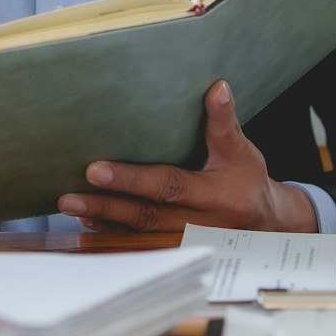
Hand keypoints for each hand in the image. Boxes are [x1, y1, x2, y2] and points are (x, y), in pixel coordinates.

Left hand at [55, 80, 316, 233]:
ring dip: (102, 222)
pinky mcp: (174, 248)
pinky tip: (87, 224)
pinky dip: (112, 236)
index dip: (131, 179)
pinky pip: (139, 245)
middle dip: (105, 206)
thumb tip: (217, 87)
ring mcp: (183, 241)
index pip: (168, 186)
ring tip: (69, 208)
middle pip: (145, 215)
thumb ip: (224, 123)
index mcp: (214, 197)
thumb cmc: (247, 181)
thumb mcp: (242, 151)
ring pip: (138, 233)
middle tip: (68, 197)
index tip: (95, 169)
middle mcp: (197, 224)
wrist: (267, 226)